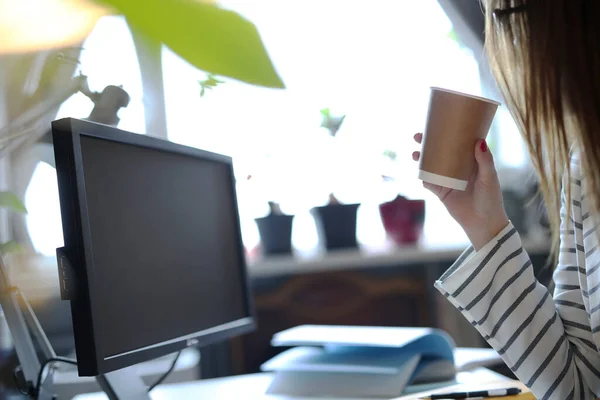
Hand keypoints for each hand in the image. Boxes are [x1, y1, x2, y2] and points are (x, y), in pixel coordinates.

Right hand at [413, 133, 508, 249]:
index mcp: (470, 160)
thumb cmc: (491, 199)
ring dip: (421, 158)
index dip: (446, 132)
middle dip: (427, 143)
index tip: (436, 123)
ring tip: (415, 154)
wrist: (483, 223)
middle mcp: (456, 168)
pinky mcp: (441, 192)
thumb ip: (485, 161)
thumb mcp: (490, 178)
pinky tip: (419, 173)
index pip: (456, 142)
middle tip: (418, 136)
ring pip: (430, 165)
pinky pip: (428, 182)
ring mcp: (447, 179)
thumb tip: (479, 142)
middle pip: (439, 151)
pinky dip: (423, 177)